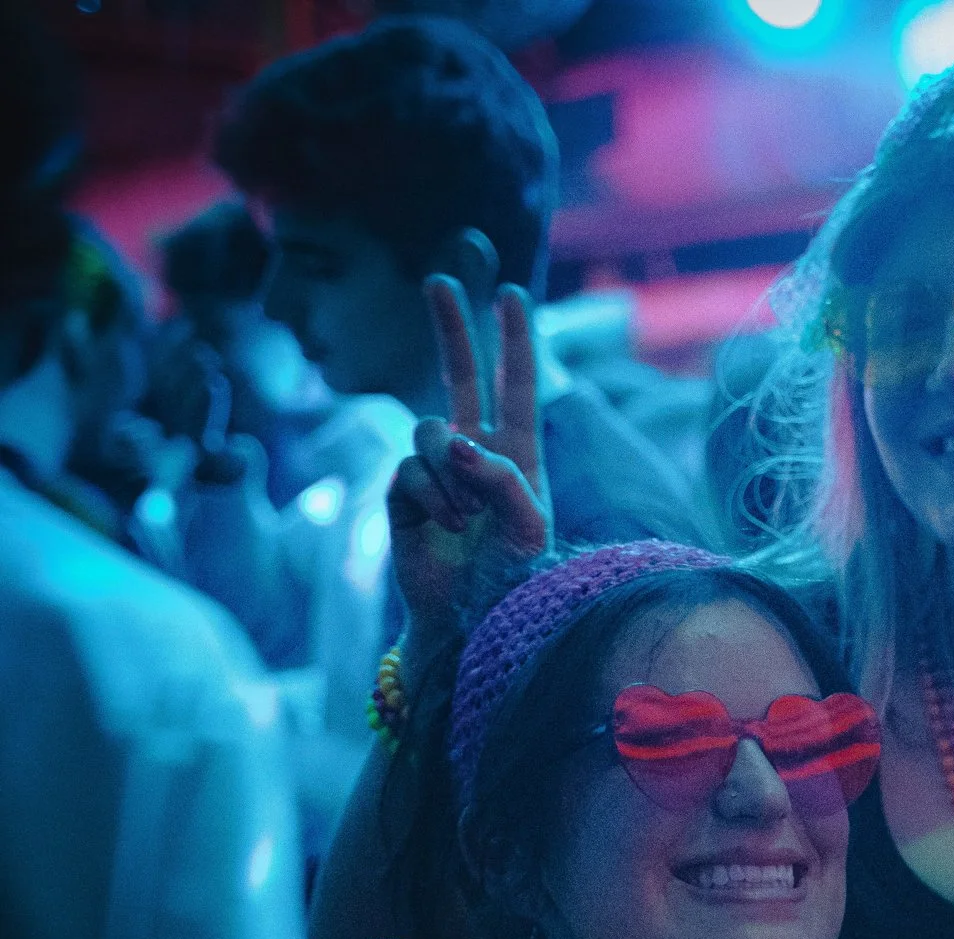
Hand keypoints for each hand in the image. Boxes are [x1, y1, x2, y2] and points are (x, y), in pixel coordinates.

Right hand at [389, 278, 552, 651]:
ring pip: (434, 431)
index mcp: (518, 458)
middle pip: (460, 378)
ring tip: (466, 520)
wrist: (472, 622)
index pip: (517, 388)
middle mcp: (476, 456)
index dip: (514, 342)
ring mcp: (436, 473)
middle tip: (439, 281)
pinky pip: (411, 470)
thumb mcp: (531, 527)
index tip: (512, 293)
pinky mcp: (402, 493)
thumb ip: (503, 478)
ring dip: (453, 475)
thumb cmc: (512, 580)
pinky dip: (432, 498)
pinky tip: (444, 528)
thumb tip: (456, 440)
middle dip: (452, 330)